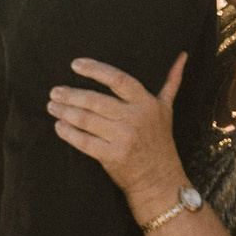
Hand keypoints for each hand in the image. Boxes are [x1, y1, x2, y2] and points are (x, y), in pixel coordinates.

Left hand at [48, 54, 188, 218]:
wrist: (160, 180)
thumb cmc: (160, 142)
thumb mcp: (166, 110)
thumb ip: (171, 82)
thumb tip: (183, 55)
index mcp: (146, 103)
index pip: (117, 79)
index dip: (95, 70)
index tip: (75, 65)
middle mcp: (135, 118)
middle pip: (95, 100)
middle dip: (71, 94)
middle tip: (55, 91)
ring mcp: (123, 138)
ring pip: (86, 120)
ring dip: (65, 112)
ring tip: (52, 106)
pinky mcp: (112, 156)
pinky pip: (84, 142)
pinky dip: (68, 133)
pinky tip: (59, 126)